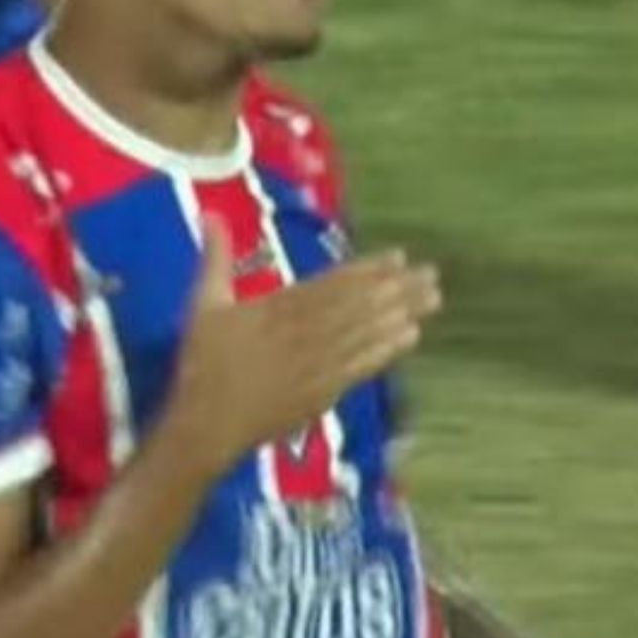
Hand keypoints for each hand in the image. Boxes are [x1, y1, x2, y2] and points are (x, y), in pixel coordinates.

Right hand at [164, 215, 439, 475]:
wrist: (206, 426)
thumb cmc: (204, 363)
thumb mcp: (204, 304)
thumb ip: (215, 257)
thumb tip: (211, 212)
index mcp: (279, 308)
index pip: (334, 284)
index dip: (369, 270)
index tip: (399, 256)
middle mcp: (305, 333)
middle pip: (360, 306)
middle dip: (398, 288)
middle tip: (431, 274)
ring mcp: (318, 365)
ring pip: (366, 333)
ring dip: (401, 314)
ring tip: (432, 299)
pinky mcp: (324, 392)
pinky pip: (362, 366)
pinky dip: (387, 350)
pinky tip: (411, 336)